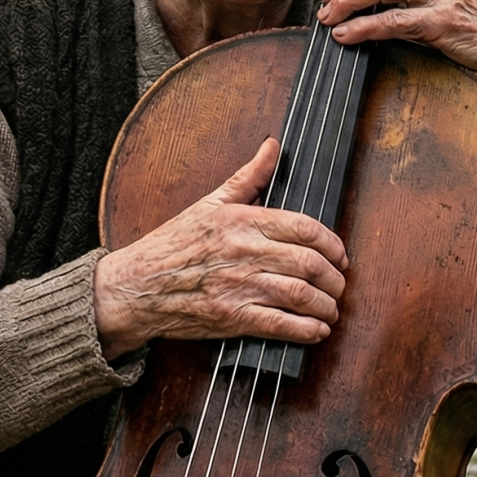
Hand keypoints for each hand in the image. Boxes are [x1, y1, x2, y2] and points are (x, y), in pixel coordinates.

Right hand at [92, 138, 348, 359]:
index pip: (304, 227)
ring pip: (300, 295)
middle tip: (339, 285)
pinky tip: (316, 330)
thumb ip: (248, 176)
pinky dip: (307, 330)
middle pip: (309, 263)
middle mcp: (244, 252)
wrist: (136, 285)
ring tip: (331, 309)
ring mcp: (239, 286)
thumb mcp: (210, 202)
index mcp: (242, 220)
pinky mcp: (231, 318)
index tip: (340, 255)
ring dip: (326, 306)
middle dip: (335, 278)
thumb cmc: (172, 244)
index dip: (333, 243)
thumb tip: (272, 147)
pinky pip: (280, 325)